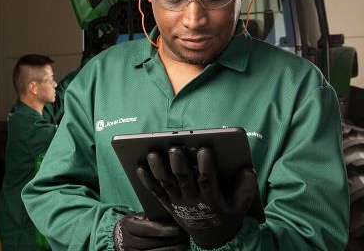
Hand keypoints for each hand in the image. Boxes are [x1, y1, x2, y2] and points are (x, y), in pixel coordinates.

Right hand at [113, 213, 189, 250]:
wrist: (119, 238)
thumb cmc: (132, 225)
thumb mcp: (137, 218)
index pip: (150, 229)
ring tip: (185, 243)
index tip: (179, 228)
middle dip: (174, 239)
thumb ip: (151, 218)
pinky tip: (177, 250)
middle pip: (156, 243)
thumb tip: (172, 217)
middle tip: (186, 234)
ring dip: (175, 249)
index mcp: (128, 227)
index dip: (167, 230)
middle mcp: (128, 242)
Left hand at [136, 146, 257, 248]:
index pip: (208, 180)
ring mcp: (177, 202)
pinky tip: (139, 166)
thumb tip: (247, 170)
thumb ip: (246, 188)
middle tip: (175, 148)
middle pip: (183, 180)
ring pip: (166, 184)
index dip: (206, 165)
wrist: (212, 238)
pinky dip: (146, 180)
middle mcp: (192, 200)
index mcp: (212, 199)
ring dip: (158, 169)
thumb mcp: (242, 206)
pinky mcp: (166, 203)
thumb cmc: (227, 214)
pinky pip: (154, 191)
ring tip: (152, 154)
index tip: (205, 149)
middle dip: (179, 163)